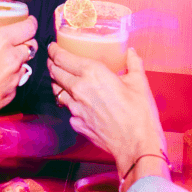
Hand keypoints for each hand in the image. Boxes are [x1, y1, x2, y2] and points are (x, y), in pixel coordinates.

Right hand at [0, 12, 36, 131]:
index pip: (29, 27)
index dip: (29, 22)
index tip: (26, 20)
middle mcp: (11, 57)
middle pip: (31, 44)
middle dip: (25, 41)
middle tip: (13, 40)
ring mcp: (14, 77)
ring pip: (26, 62)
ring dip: (19, 59)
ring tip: (3, 59)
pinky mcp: (13, 92)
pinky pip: (19, 78)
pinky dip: (12, 75)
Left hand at [47, 44, 165, 176]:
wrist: (136, 145)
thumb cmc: (139, 113)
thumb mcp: (139, 83)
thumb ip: (133, 63)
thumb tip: (131, 52)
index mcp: (93, 73)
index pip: (62, 58)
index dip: (54, 50)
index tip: (52, 47)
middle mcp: (79, 88)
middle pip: (55, 72)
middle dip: (52, 64)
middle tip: (54, 60)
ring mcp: (75, 108)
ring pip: (57, 91)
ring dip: (57, 83)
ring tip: (61, 79)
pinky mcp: (76, 123)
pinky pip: (68, 110)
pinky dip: (70, 104)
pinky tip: (77, 103)